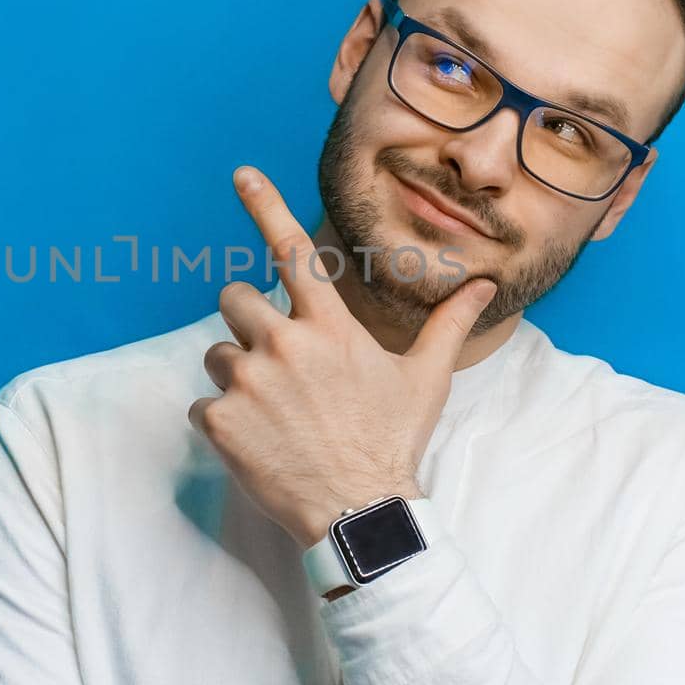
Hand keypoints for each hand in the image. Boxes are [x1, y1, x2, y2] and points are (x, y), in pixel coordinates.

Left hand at [187, 166, 496, 547]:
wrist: (359, 511)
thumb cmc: (393, 441)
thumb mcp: (425, 379)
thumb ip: (448, 325)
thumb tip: (483, 286)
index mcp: (328, 326)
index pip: (292, 250)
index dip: (265, 205)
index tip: (241, 173)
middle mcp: (283, 342)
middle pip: (232, 298)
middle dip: (246, 320)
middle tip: (273, 358)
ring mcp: (248, 381)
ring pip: (215, 353)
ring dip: (236, 375)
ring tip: (272, 412)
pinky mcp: (219, 421)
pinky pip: (201, 405)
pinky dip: (221, 422)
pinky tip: (257, 443)